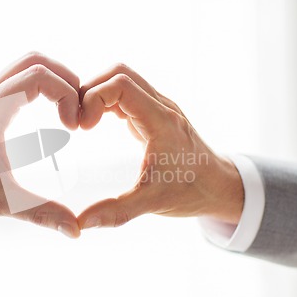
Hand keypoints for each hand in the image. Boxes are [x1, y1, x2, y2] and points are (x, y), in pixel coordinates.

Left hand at [0, 52, 80, 237]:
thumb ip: (39, 213)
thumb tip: (74, 229)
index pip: (37, 76)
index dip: (66, 93)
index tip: (73, 125)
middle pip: (33, 60)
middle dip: (65, 79)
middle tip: (78, 109)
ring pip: (24, 65)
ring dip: (52, 80)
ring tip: (68, 109)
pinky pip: (15, 78)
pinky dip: (39, 85)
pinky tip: (49, 112)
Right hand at [78, 64, 243, 228]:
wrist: (218, 186)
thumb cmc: (190, 192)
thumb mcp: (152, 204)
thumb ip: (116, 213)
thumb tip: (81, 223)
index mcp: (161, 122)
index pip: (121, 84)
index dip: (93, 98)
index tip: (82, 128)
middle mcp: (161, 107)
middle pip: (119, 73)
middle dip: (90, 90)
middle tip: (78, 121)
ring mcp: (159, 107)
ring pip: (123, 78)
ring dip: (97, 92)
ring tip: (84, 121)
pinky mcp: (154, 112)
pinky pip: (126, 91)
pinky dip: (106, 99)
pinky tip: (96, 122)